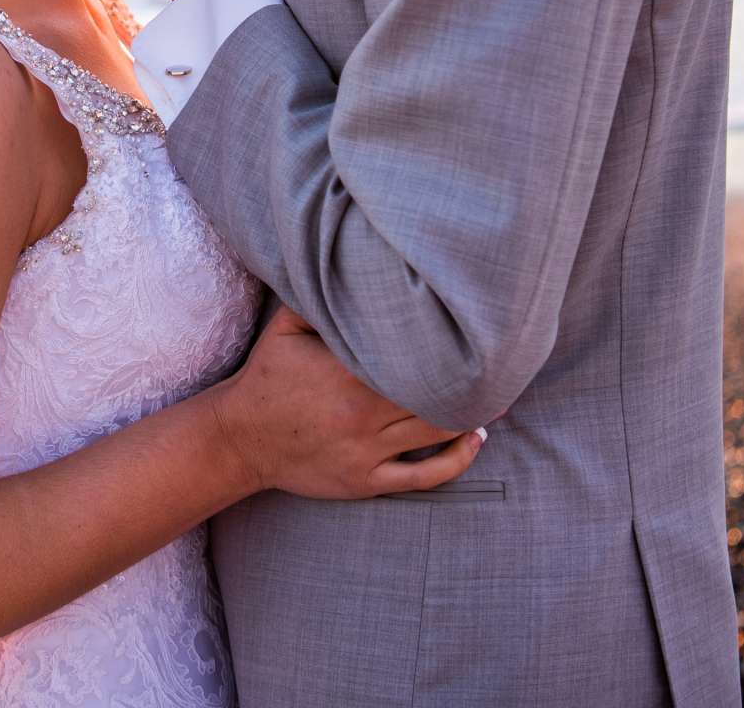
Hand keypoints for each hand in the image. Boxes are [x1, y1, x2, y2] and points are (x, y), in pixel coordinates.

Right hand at [204, 307, 485, 500]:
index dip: (443, 345)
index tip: (473, 330)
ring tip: (498, 394)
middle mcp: (360, 415)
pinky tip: (476, 439)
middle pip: (432, 394)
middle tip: (503, 360)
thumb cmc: (266, 377)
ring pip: (435, 432)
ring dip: (471, 414)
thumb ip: (320, 298)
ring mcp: (366, 452)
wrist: (240, 439)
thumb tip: (353, 262)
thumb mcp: (285, 328)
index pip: (410, 356)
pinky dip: (457, 459)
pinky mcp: (367, 481)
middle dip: (469, 378)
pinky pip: (424, 476)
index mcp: (345, 373)